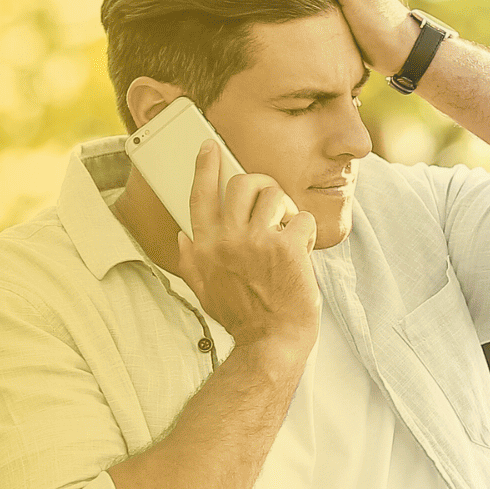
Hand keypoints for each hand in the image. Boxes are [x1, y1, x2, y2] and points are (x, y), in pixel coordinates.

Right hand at [180, 140, 318, 354]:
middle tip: (271, 202)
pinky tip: (304, 252)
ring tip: (288, 233)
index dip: (204, 166)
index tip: (210, 147)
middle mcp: (227, 239)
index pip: (200, 195)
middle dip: (260, 184)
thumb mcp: (205, 290)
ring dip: (286, 209)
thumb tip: (182, 235)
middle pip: (241, 183)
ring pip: (274, 194)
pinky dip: (307, 231)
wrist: (271, 341)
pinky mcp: (287, 248)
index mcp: (205, 246)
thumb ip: (191, 260)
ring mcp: (257, 241)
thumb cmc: (242, 317)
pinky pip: (302, 218)